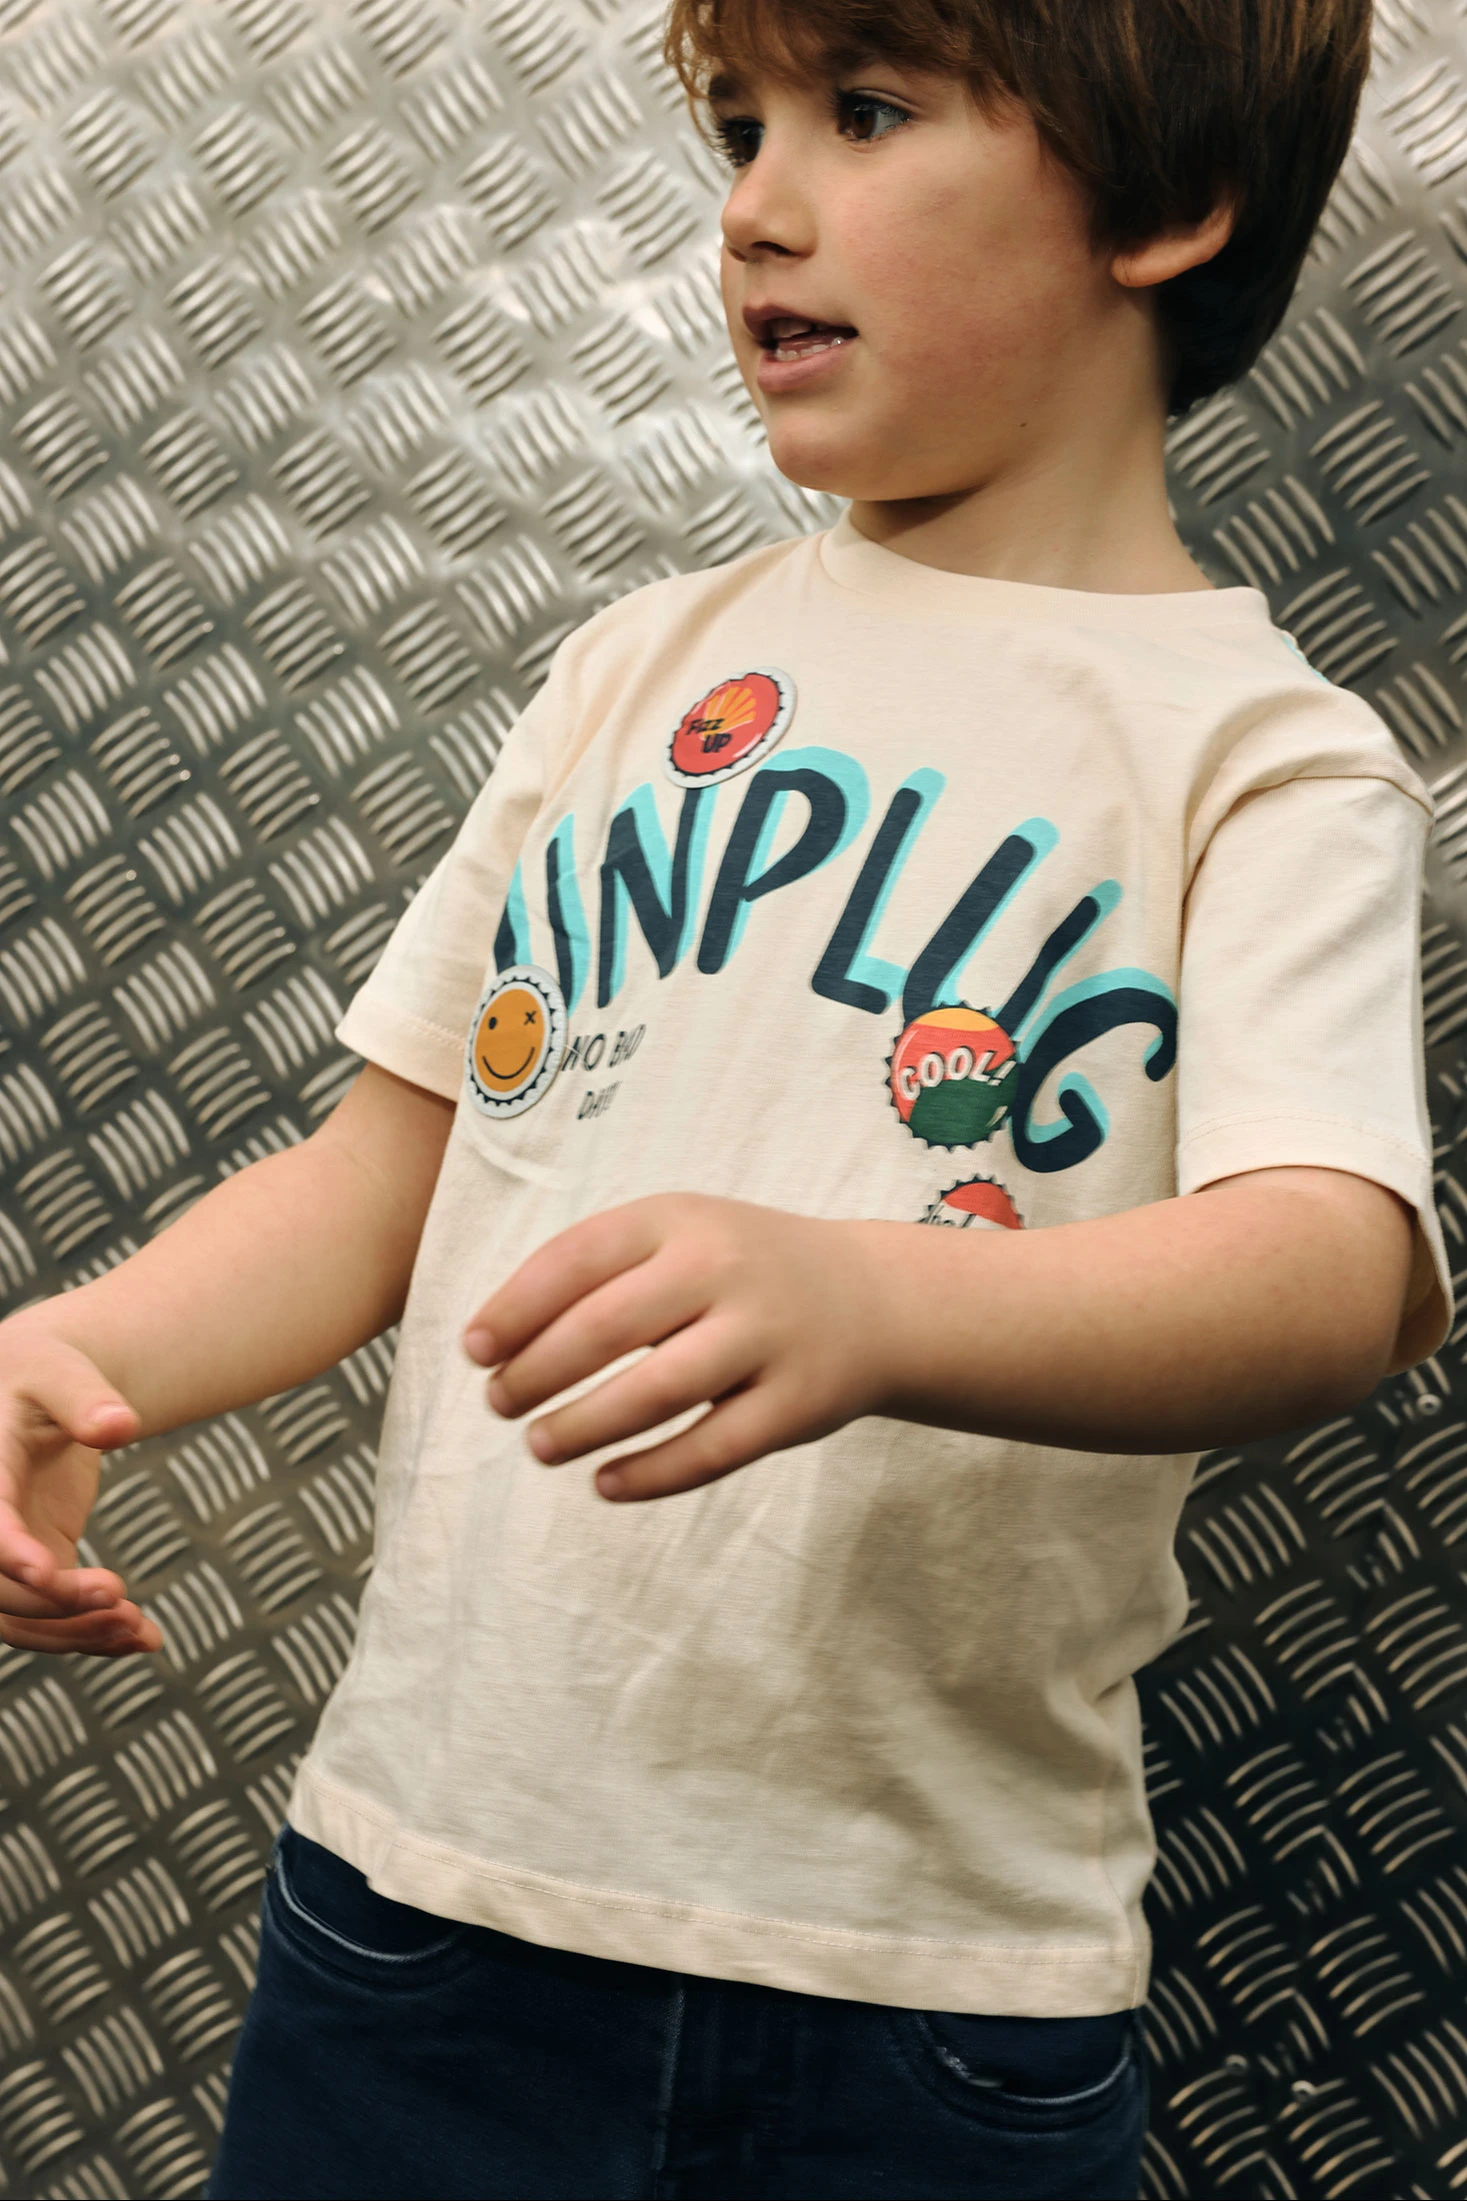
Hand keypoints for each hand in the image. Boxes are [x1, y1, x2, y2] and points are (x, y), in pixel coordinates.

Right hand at [0, 1324, 160, 1655]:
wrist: (35, 1394)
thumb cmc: (43, 1373)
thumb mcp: (60, 1373)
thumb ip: (85, 1397)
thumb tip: (122, 1425)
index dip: (8, 1550)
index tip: (45, 1571)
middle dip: (53, 1602)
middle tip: (121, 1597)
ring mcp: (3, 1554)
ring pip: (16, 1619)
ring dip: (75, 1632)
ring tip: (141, 1630)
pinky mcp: (31, 1569)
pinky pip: (47, 1618)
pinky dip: (89, 1634)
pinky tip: (143, 1638)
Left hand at [464, 1196, 888, 1500]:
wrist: (872, 1299)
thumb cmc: (743, 1269)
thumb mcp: (680, 1234)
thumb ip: (600, 1269)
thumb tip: (496, 1338)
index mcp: (680, 1218)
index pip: (577, 1259)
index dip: (514, 1308)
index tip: (474, 1350)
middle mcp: (724, 1268)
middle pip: (606, 1327)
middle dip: (536, 1372)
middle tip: (500, 1403)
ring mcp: (766, 1336)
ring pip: (656, 1392)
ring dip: (583, 1425)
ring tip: (540, 1445)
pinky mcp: (796, 1404)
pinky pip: (712, 1449)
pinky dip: (650, 1473)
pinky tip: (604, 1483)